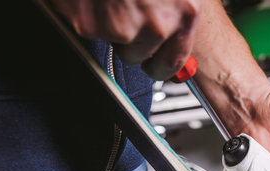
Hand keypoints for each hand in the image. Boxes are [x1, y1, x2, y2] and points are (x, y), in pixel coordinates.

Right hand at [51, 0, 200, 79]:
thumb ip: (180, 8)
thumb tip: (175, 34)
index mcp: (184, 11)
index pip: (174, 62)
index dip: (160, 64)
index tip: (155, 63)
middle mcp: (156, 24)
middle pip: (139, 57)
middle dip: (131, 40)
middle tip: (124, 10)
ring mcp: (121, 26)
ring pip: (112, 43)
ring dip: (108, 23)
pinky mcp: (89, 24)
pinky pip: (87, 29)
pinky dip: (85, 12)